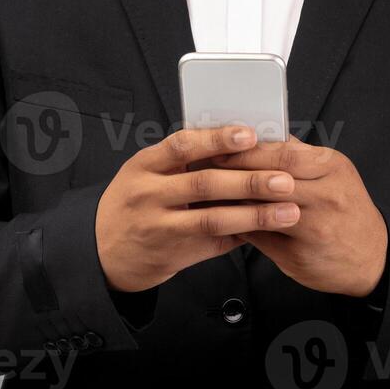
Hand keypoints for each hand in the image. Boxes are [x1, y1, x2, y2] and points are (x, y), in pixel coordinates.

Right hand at [95, 126, 302, 292]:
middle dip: (249, 180)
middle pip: (204, 183)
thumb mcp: (146, 174)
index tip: (250, 135)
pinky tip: (267, 230)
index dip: (217, 139)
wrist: (102, 251)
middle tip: (284, 179)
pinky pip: (212, 241)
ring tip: (287, 210)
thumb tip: (242, 147)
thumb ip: (186, 163)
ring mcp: (159, 226)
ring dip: (255, 214)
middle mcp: (148, 193)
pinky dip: (241, 233)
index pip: (182, 145)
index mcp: (144, 165)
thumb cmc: (134, 205)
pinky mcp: (172, 252)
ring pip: (212, 218)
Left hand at [210, 135, 387, 297]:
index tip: (220, 144)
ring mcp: (314, 226)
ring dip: (233, 197)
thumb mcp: (333, 175)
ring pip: (264, 206)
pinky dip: (240, 224)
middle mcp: (326, 194)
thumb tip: (261, 135)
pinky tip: (223, 218)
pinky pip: (262, 236)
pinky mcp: (301, 253)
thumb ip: (298, 157)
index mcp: (332, 167)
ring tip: (207, 190)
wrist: (374, 259)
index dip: (248, 148)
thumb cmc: (348, 213)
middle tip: (204, 164)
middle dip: (235, 168)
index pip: (283, 151)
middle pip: (272, 175)